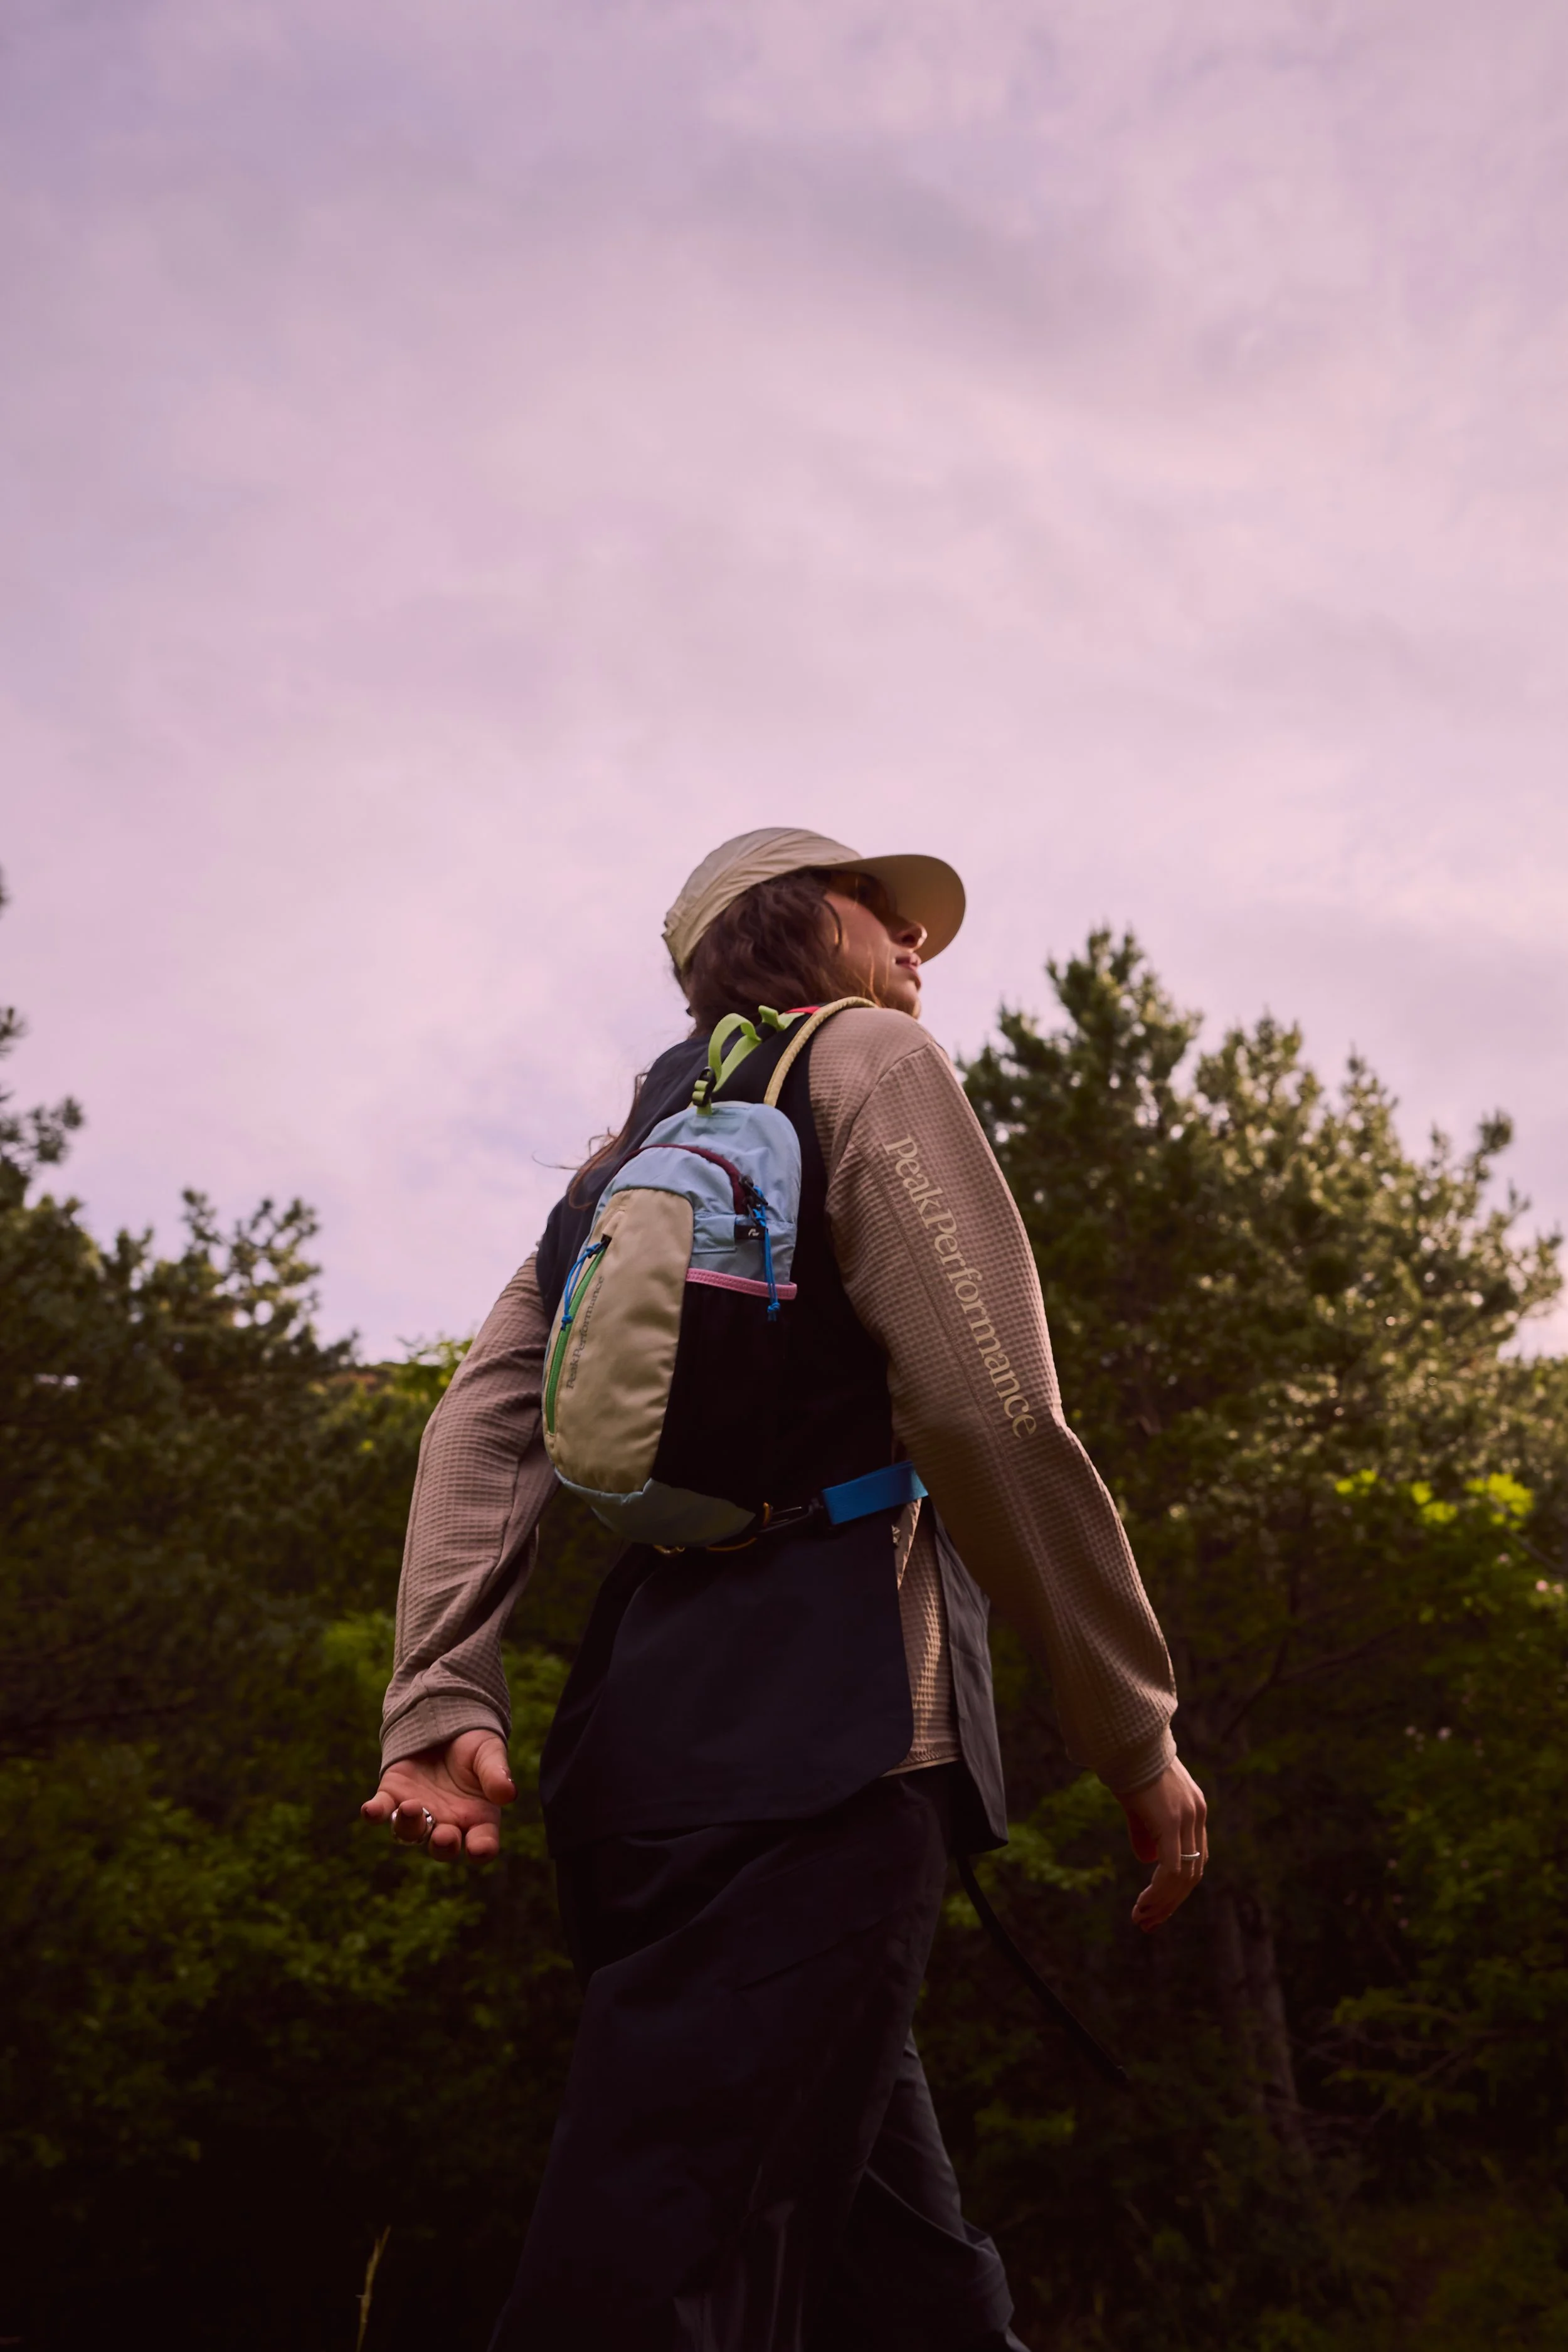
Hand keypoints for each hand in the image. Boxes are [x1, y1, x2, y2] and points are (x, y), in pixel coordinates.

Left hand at [361, 1729, 515, 1860]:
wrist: (445, 1724)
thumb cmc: (475, 1746)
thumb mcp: (490, 1754)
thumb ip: (496, 1774)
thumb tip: (508, 1794)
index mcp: (477, 1818)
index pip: (482, 1843)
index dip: (481, 1849)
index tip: (479, 1849)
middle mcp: (446, 1823)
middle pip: (443, 1846)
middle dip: (443, 1845)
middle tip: (445, 1836)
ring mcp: (418, 1812)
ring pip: (410, 1832)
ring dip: (409, 1826)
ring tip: (411, 1808)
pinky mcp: (392, 1795)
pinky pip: (382, 1810)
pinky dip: (375, 1813)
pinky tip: (370, 1810)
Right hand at [1119, 1757, 1207, 1932]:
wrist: (1124, 1739)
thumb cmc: (1127, 1767)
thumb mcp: (1139, 1804)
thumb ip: (1146, 1831)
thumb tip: (1147, 1861)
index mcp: (1194, 1810)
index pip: (1194, 1861)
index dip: (1177, 1889)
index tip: (1156, 1907)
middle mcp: (1197, 1815)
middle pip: (1193, 1874)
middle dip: (1170, 1903)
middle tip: (1148, 1922)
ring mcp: (1187, 1817)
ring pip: (1183, 1876)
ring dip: (1163, 1902)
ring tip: (1141, 1918)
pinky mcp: (1172, 1820)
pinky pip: (1171, 1867)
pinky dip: (1159, 1891)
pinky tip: (1144, 1903)